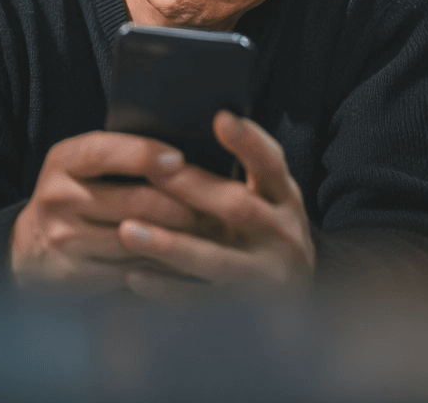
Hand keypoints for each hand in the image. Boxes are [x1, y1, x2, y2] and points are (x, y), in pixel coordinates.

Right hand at [11, 131, 202, 290]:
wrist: (28, 247)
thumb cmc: (74, 195)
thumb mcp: (82, 165)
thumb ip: (120, 156)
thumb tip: (183, 156)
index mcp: (63, 160)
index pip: (104, 151)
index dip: (144, 154)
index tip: (180, 159)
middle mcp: (59, 197)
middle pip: (132, 200)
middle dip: (182, 204)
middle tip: (218, 206)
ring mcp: (65, 238)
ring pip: (137, 237)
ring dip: (180, 236)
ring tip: (214, 231)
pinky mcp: (76, 272)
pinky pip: (131, 267)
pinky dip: (162, 262)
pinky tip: (188, 257)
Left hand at [118, 112, 315, 299]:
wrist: (300, 299)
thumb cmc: (269, 233)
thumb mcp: (271, 197)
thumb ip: (243, 170)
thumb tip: (204, 122)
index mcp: (285, 199)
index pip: (271, 164)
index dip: (249, 142)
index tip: (220, 118)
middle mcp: (282, 235)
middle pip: (238, 209)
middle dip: (192, 190)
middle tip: (150, 171)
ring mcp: (264, 276)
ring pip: (215, 260)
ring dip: (170, 245)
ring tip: (127, 230)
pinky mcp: (244, 308)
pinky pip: (200, 301)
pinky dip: (166, 289)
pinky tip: (133, 275)